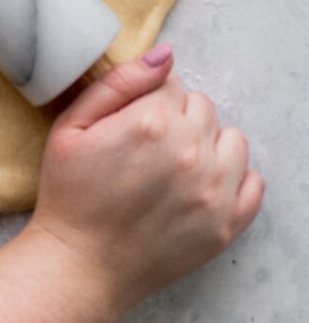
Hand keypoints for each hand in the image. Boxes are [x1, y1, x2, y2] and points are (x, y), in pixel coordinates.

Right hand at [30, 46, 263, 319]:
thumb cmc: (69, 194)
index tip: (131, 122)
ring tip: (175, 165)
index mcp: (150, 122)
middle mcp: (190, 152)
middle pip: (202, 107)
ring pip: (232, 140)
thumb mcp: (72, 126)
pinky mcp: (226, 225)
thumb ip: (119, 83)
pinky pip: (253, 182)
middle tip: (148, 147)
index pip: (171, 84)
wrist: (79, 267)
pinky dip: (232, 180)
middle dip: (178, 118)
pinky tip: (199, 187)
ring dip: (208, 144)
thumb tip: (165, 55)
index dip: (148, 100)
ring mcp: (213, 191)